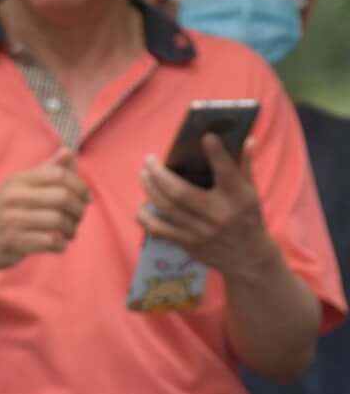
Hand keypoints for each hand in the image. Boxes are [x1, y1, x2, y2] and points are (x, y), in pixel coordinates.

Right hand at [0, 151, 88, 270]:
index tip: (85, 198)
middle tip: (78, 218)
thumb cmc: (3, 212)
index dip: (80, 186)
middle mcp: (13, 197)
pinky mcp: (13, 242)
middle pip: (62, 197)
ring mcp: (12, 220)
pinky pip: (49, 241)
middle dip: (78, 210)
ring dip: (71, 229)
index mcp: (18, 180)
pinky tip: (59, 244)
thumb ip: (46, 170)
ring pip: (58, 220)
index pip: (59, 174)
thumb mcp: (19, 187)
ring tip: (70, 232)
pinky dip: (60, 244)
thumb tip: (69, 151)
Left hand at [138, 135, 277, 277]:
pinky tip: (141, 207)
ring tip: (143, 175)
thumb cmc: (248, 218)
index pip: (227, 172)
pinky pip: (160, 231)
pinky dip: (147, 218)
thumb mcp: (252, 192)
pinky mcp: (189, 244)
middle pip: (180, 192)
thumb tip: (247, 139)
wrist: (248, 257)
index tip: (206, 136)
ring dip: (150, 190)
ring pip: (166, 208)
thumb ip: (246, 166)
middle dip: (159, 174)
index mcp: (237, 198)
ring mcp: (201, 231)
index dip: (217, 154)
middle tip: (149, 160)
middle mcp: (218, 214)